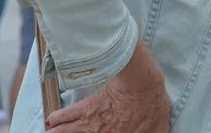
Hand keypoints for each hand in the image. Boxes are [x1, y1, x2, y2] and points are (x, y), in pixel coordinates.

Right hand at [45, 65, 169, 132]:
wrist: (140, 83)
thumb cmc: (151, 101)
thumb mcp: (160, 122)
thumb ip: (157, 132)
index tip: (102, 132)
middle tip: (62, 132)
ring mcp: (91, 124)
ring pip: (67, 132)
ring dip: (59, 132)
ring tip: (52, 132)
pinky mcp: (85, 108)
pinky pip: (65, 116)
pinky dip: (56, 119)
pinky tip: (50, 120)